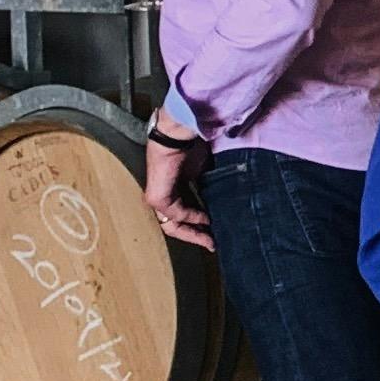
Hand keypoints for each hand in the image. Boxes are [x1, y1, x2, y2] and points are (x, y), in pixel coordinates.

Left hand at [143, 124, 210, 247]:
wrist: (177, 136)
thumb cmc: (191, 147)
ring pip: (174, 225)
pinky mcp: (158, 198)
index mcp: (172, 190)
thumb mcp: (203, 173)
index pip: (182, 216)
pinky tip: (206, 220)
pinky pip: (177, 214)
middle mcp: (162, 196)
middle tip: (213, 244)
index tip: (214, 234)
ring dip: (194, 233)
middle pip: (176, 225)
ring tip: (211, 240)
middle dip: (196, 236)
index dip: (198, 227)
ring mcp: (157, 198)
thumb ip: (207, 190)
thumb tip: (221, 205)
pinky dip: (193, 218)